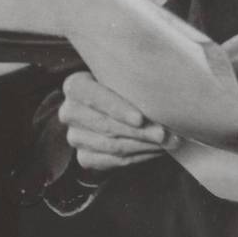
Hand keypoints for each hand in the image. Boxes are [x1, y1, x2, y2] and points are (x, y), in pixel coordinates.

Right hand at [58, 71, 174, 171]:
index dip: (118, 109)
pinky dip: (140, 156)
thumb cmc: (123, 85)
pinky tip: (158, 150)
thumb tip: (162, 86)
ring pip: (112, 146)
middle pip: (106, 126)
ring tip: (168, 142)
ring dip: (144, 145)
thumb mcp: (123, 75)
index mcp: (75, 86)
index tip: (140, 118)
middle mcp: (69, 112)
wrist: (113, 105)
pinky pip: (115, 161)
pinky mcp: (85, 157)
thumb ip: (133, 77)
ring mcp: (75, 137)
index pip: (94, 98)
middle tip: (164, 134)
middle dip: (139, 131)